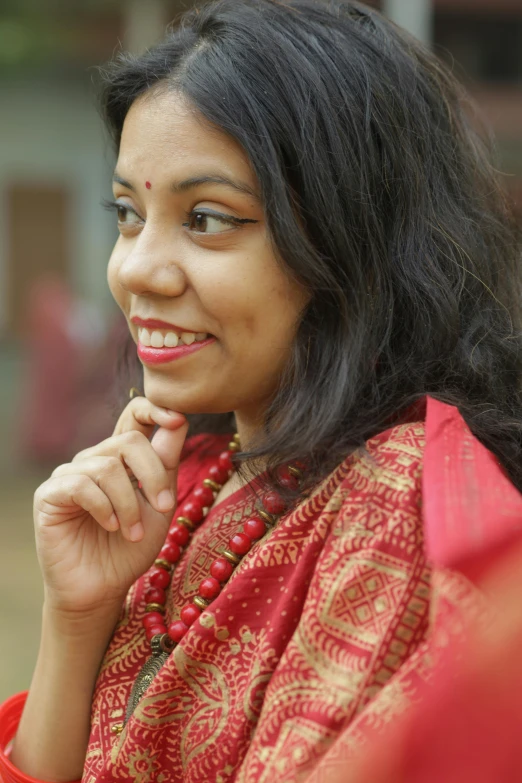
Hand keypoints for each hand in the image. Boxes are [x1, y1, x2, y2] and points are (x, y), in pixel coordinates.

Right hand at [33, 397, 188, 616]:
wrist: (103, 588)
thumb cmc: (130, 548)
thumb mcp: (159, 505)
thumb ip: (166, 465)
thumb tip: (179, 420)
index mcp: (121, 458)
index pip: (133, 415)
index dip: (154, 409)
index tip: (177, 419)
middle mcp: (94, 460)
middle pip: (128, 441)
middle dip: (153, 475)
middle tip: (164, 508)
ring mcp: (70, 475)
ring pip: (107, 467)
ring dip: (129, 504)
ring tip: (132, 532)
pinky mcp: (50, 495)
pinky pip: (81, 486)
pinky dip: (104, 508)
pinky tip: (110, 527)